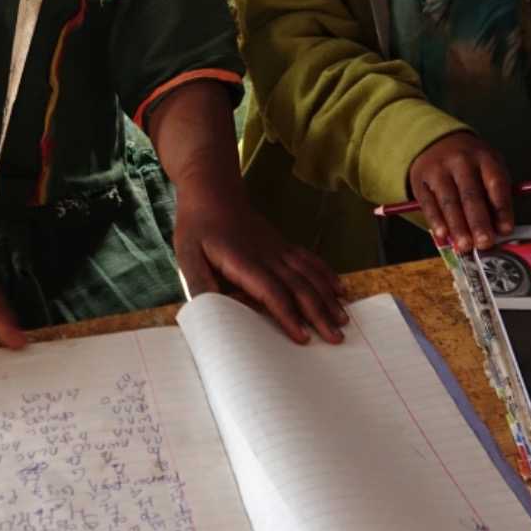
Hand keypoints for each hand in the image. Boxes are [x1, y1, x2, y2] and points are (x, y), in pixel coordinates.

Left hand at [174, 183, 347, 343]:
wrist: (212, 192)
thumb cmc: (198, 227)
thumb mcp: (186, 255)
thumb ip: (198, 284)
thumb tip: (207, 313)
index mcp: (244, 262)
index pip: (271, 292)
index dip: (288, 315)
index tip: (302, 337)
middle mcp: (268, 256)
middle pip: (299, 287)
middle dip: (319, 314)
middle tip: (335, 338)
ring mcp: (279, 249)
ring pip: (309, 275)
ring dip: (328, 298)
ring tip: (343, 319)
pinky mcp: (283, 244)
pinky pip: (310, 260)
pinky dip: (326, 275)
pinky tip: (340, 288)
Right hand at [405, 131, 512, 250]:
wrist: (436, 143)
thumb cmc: (470, 164)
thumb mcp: (488, 169)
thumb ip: (495, 196)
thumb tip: (499, 229)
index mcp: (484, 158)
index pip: (495, 183)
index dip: (501, 208)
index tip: (505, 229)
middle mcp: (461, 161)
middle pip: (471, 194)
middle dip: (478, 221)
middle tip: (485, 242)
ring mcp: (438, 170)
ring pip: (449, 201)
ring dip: (458, 226)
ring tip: (465, 245)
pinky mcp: (421, 181)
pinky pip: (428, 203)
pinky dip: (436, 221)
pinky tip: (443, 235)